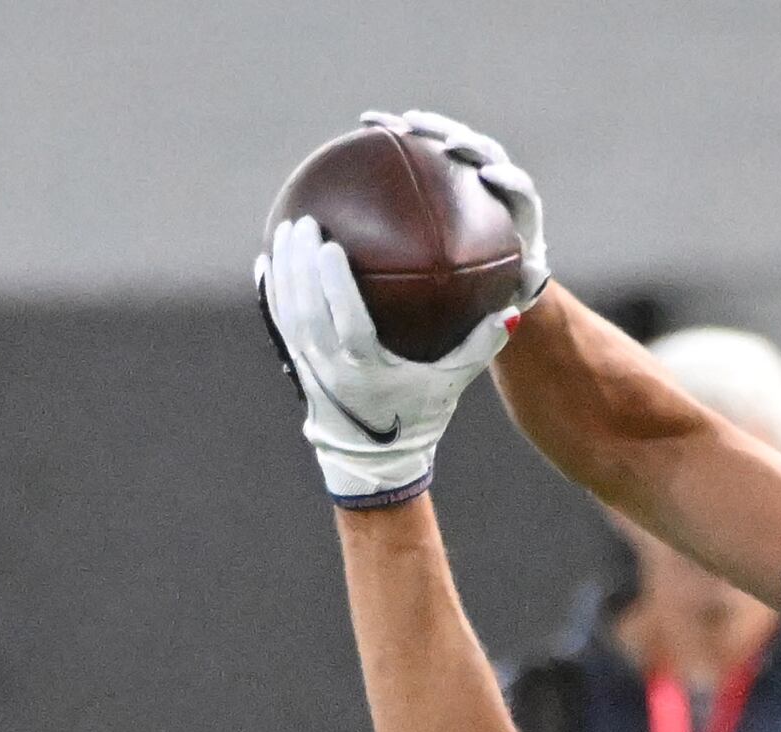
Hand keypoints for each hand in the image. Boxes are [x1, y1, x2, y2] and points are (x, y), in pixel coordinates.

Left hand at [258, 213, 511, 506]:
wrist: (377, 458)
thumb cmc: (420, 412)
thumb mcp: (453, 382)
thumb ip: (481, 346)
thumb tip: (513, 311)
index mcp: (367, 369)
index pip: (345, 324)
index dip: (334, 285)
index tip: (331, 245)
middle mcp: (333, 370)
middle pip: (308, 314)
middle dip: (301, 266)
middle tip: (303, 223)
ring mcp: (310, 370)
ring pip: (289, 316)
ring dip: (284, 273)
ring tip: (285, 231)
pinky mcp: (298, 368)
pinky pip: (279, 326)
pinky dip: (271, 294)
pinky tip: (267, 261)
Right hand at [362, 110, 550, 312]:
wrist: (495, 266)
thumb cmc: (508, 283)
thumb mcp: (520, 289)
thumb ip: (529, 283)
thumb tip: (536, 276)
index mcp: (518, 206)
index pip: (517, 185)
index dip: (507, 177)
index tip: (489, 176)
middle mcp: (496, 178)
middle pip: (482, 150)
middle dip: (463, 141)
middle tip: (445, 140)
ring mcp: (468, 167)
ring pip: (449, 138)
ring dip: (427, 127)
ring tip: (398, 123)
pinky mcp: (444, 164)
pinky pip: (420, 144)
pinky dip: (396, 132)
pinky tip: (367, 124)